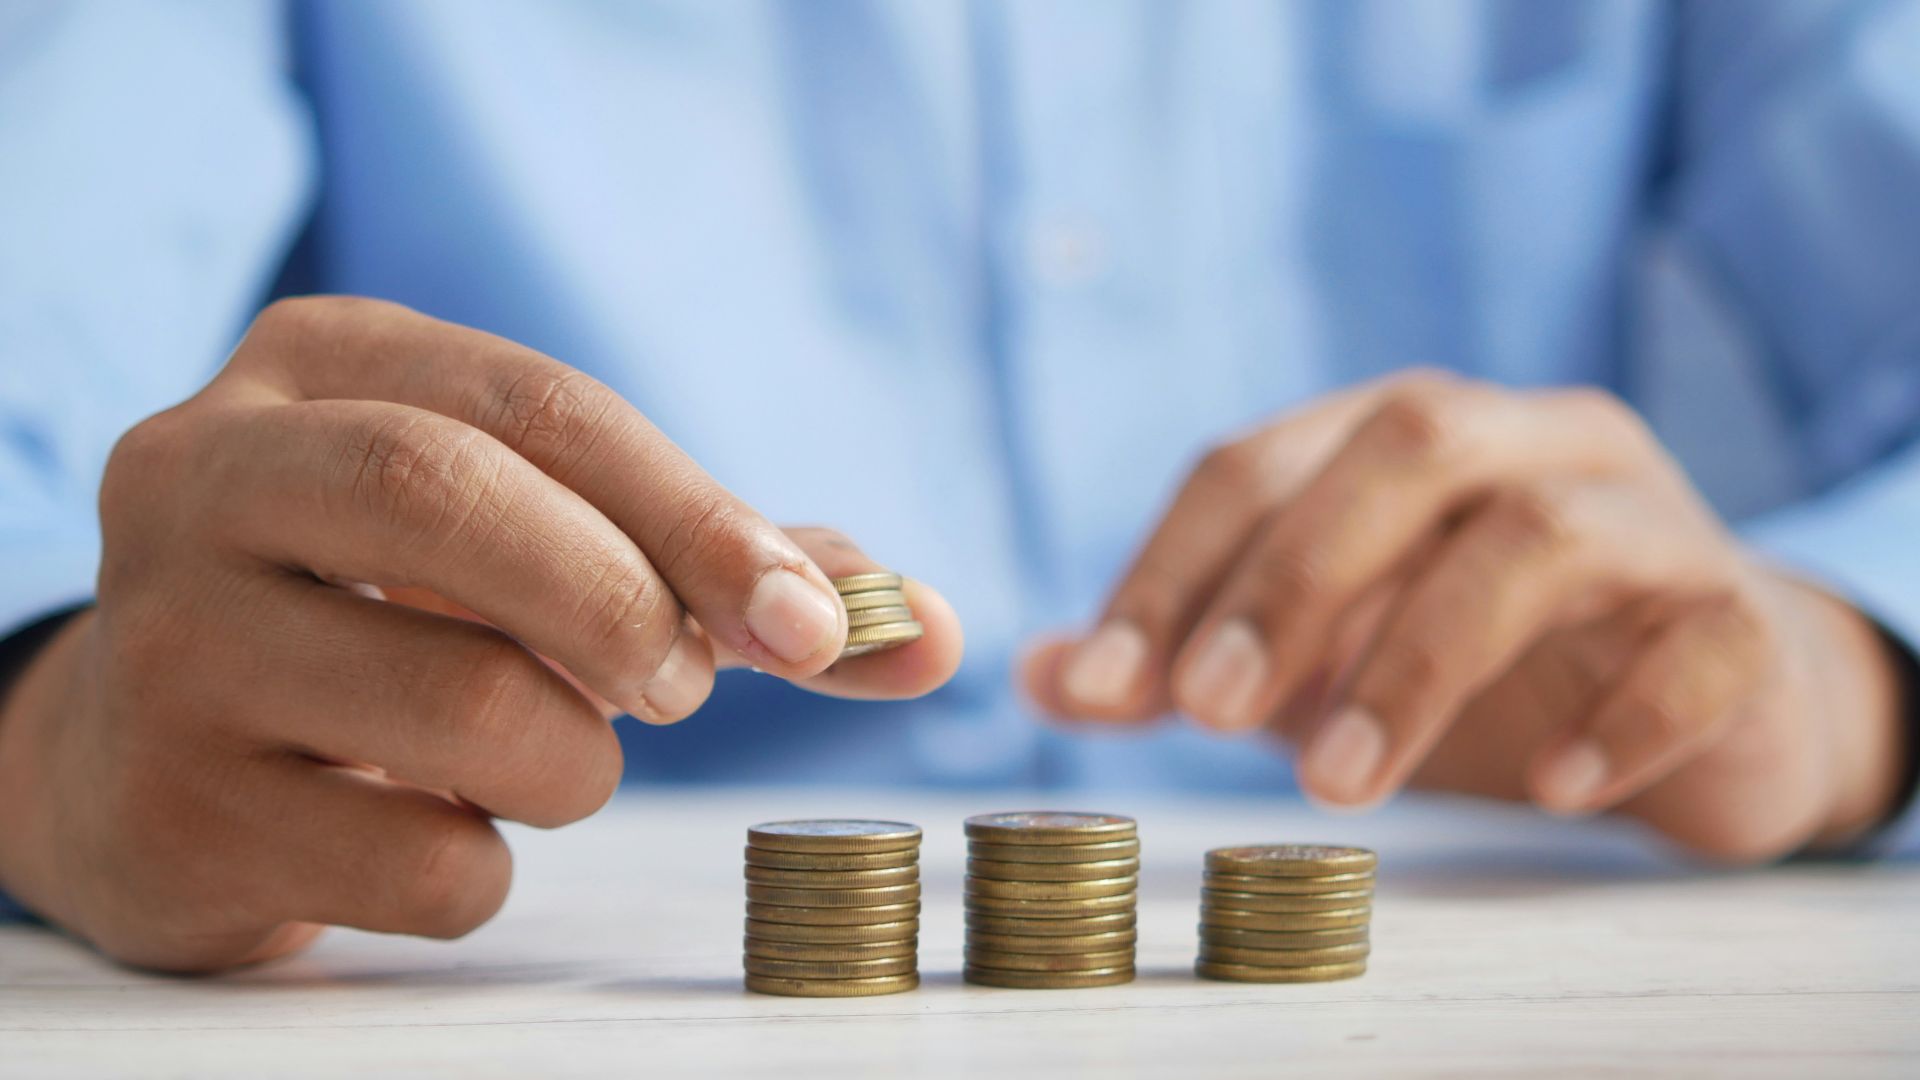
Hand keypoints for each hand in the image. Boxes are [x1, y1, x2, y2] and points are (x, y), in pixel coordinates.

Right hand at [0, 297, 961, 970]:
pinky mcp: (169, 811)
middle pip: (453, 498)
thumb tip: (928, 630)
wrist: (151, 753)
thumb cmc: (394, 618)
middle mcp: (207, 475)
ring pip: (460, 706)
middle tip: (681, 689)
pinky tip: (436, 829)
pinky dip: (487, 867)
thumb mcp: (531, 540)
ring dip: (572, 762)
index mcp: (320, 366)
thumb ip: (725, 570)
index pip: (541, 405)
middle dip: (624, 603)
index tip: (815, 623)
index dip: (700, 515)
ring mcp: (166, 644)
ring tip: (542, 757)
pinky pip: (417, 863)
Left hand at [1025, 372, 1904, 861]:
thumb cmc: (1485, 665)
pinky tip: (1552, 788)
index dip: (1170, 567)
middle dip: (1292, 578)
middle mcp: (1527, 442)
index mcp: (1403, 436)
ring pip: (1540, 535)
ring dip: (1420, 659)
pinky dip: (1621, 714)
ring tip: (1340, 785)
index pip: (1259, 460)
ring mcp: (1648, 518)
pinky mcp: (1741, 616)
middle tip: (1208, 713)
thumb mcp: (1318, 658)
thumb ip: (1187, 658)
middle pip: (1406, 446)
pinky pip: (1698, 641)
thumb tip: (1036, 675)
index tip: (1102, 687)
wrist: (1710, 701)